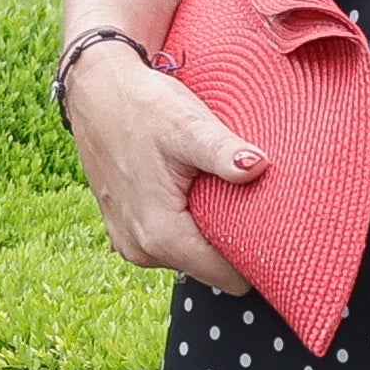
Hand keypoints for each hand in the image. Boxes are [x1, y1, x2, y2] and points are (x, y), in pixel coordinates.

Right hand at [62, 43, 262, 298]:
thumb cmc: (144, 106)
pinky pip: (172, 245)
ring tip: (215, 191)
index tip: (272, 227)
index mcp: (162, 235)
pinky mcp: (126, 233)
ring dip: (209, 232)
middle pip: (212, 271)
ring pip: (192, 259)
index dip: (256, 257)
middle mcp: (143, 251)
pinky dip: (187, 225)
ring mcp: (131, 245)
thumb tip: (260, 166)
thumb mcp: (188, 126)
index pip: (229, 279)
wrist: (96, 91)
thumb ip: (224, 152)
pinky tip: (189, 191)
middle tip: (246, 200)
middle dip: (234, 244)